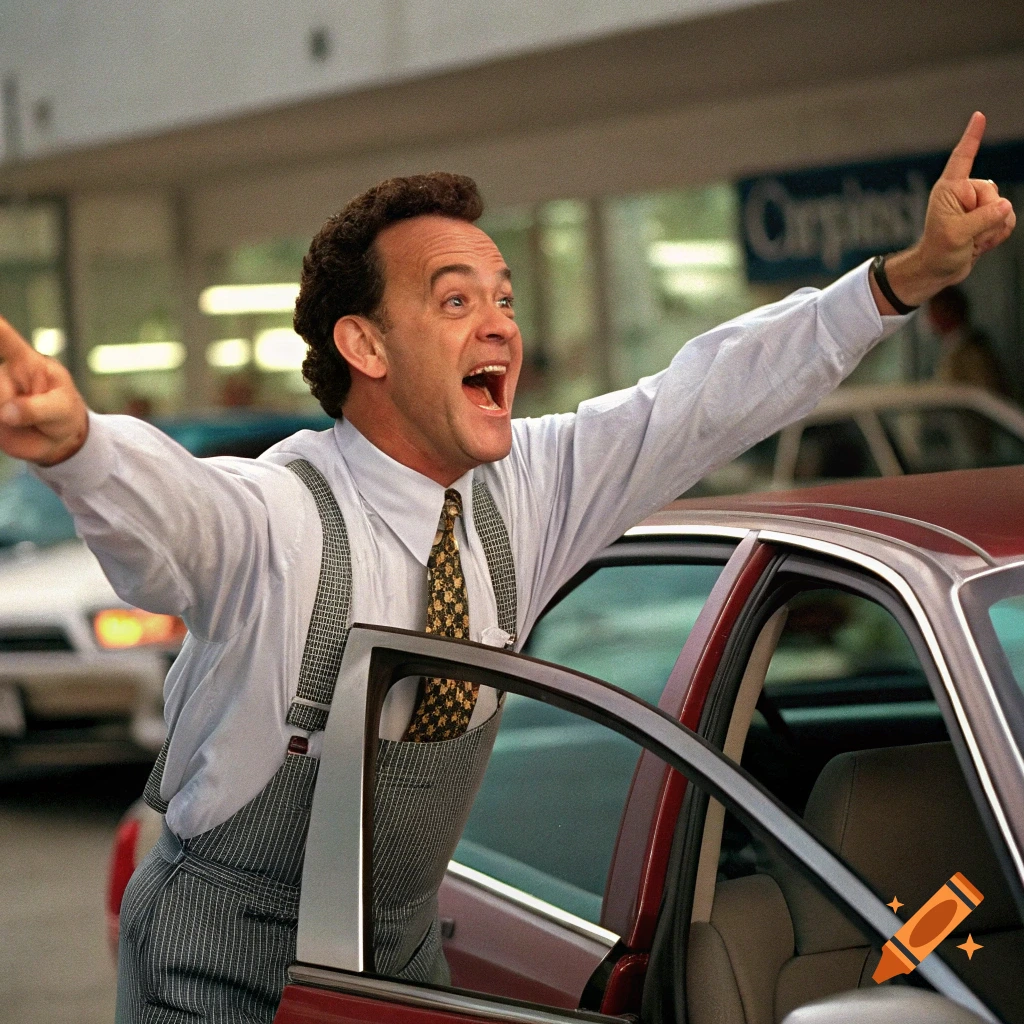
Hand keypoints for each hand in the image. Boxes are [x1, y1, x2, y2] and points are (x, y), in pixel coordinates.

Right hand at [0, 316, 88, 465]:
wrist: (59, 440)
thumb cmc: (65, 414)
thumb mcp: (61, 410)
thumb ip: (36, 409)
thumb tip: (5, 412)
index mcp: (27, 363)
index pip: (5, 340)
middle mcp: (5, 374)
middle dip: (13, 406)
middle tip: (38, 416)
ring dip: (9, 420)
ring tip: (27, 422)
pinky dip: (3, 424)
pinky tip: (16, 424)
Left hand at [877, 112, 1015, 311]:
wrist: (938, 271)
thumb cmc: (938, 252)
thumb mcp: (957, 236)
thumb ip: (982, 219)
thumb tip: (1005, 206)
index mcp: (950, 190)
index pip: (963, 158)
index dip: (972, 137)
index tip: (979, 116)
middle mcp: (964, 193)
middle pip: (993, 193)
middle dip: (987, 216)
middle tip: (967, 234)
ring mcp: (977, 206)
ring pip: (1004, 209)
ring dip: (993, 228)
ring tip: (972, 240)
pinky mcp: (986, 219)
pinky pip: (1007, 221)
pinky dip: (998, 234)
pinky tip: (980, 244)